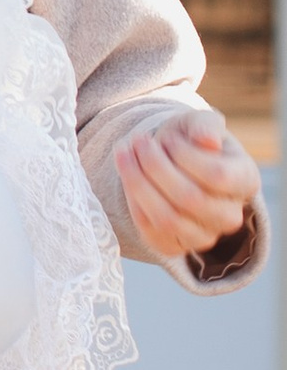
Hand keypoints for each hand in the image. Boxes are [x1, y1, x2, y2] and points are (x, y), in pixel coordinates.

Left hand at [116, 108, 261, 268]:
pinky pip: (150, 231)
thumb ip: (205, 125)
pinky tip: (125, 175)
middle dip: (155, 166)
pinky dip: (132, 201)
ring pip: (168, 219)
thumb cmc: (190, 140)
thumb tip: (208, 141)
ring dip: (138, 183)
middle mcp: (230, 215)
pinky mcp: (175, 246)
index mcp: (245, 180)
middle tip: (137, 140)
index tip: (166, 137)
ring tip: (124, 153)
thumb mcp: (199, 123)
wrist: (171, 163)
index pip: (218, 175)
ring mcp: (204, 236)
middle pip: (190, 199)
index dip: (185, 155)